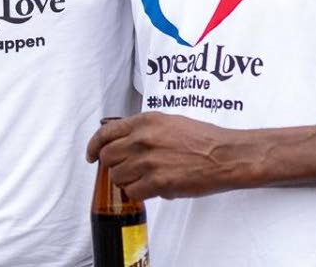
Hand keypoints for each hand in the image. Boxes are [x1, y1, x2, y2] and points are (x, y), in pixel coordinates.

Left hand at [86, 113, 249, 199]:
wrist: (224, 155)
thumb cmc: (203, 139)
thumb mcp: (169, 122)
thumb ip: (144, 129)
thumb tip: (125, 141)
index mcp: (145, 122)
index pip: (105, 133)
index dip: (93, 146)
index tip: (91, 154)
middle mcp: (143, 139)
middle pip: (108, 157)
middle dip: (112, 165)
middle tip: (123, 169)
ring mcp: (149, 161)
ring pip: (118, 177)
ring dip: (126, 181)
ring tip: (142, 179)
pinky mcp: (158, 182)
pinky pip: (133, 191)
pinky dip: (138, 193)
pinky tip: (150, 188)